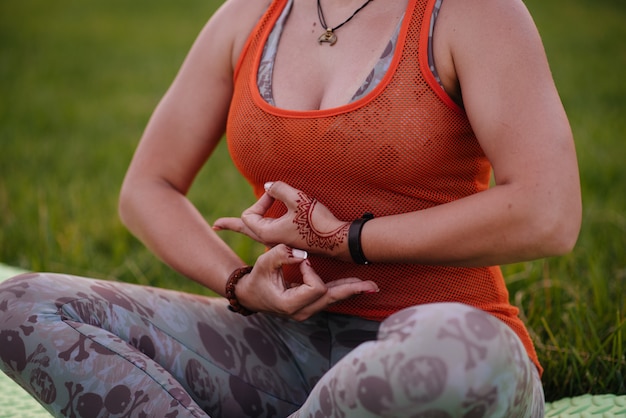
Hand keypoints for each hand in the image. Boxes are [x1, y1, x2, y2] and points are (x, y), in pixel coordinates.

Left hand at [213, 181, 349, 258]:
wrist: (338, 241)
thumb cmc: (317, 221)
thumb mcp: (297, 199)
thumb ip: (279, 189)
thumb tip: (268, 187)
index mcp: (266, 233)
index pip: (248, 214)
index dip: (261, 199)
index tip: (277, 193)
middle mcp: (270, 240)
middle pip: (245, 228)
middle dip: (231, 225)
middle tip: (216, 226)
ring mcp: (280, 242)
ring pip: (258, 231)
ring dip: (248, 223)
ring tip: (230, 225)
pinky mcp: (290, 241)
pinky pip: (270, 232)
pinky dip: (263, 224)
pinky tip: (264, 225)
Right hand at [235, 244, 378, 320]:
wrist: (251, 295)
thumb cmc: (257, 278)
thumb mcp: (264, 263)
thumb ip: (281, 255)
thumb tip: (302, 254)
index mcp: (289, 304)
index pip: (314, 288)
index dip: (311, 271)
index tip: (301, 260)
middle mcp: (301, 312)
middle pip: (331, 298)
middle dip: (351, 290)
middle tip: (372, 286)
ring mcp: (307, 311)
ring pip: (334, 299)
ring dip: (351, 289)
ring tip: (371, 286)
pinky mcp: (311, 305)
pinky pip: (330, 297)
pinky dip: (343, 289)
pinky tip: (358, 285)